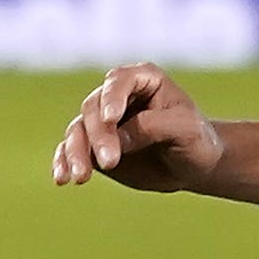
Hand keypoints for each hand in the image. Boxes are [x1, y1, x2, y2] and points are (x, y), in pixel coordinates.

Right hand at [51, 64, 223, 192]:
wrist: (195, 165)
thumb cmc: (197, 140)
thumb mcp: (186, 130)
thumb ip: (152, 128)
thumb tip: (117, 139)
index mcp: (144, 79)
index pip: (119, 81)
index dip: (112, 97)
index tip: (111, 118)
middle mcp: (118, 96)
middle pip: (94, 109)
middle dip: (98, 136)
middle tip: (110, 162)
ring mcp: (103, 121)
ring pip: (78, 130)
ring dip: (75, 153)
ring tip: (79, 178)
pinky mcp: (93, 146)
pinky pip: (71, 150)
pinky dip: (64, 162)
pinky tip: (62, 179)